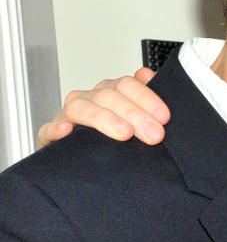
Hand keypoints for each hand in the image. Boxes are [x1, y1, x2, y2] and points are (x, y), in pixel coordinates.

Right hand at [37, 69, 167, 148]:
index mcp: (109, 93)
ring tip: (124, 134)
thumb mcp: (136, 120)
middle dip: (134, 114)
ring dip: (104, 119)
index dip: (147, 98)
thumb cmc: (113, 141)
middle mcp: (88, 100)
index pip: (126, 85)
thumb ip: (144, 97)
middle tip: (154, 134)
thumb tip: (148, 74)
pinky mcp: (50, 138)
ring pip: (80, 108)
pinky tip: (68, 131)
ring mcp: (68, 118)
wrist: (86, 167)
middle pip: (107, 96)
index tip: (164, 117)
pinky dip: (55, 129)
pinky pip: (47, 130)